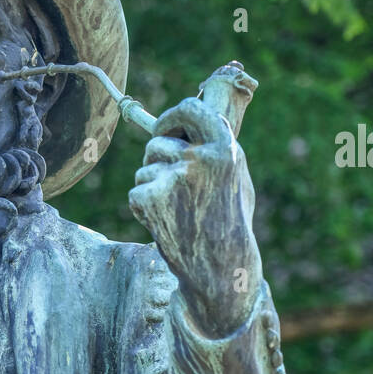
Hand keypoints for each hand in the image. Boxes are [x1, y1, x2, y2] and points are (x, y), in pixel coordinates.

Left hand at [128, 96, 262, 337]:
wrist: (220, 266)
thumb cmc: (230, 221)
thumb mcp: (236, 176)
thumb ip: (215, 146)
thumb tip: (188, 118)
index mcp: (224, 148)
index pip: (190, 108)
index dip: (172, 116)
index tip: (165, 126)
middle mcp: (198, 158)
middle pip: (157, 141)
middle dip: (155, 156)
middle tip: (164, 175)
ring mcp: (172, 178)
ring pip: (145, 168)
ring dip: (151, 185)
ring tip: (175, 209)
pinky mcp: (149, 198)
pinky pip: (136, 191)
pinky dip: (144, 207)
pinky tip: (165, 222)